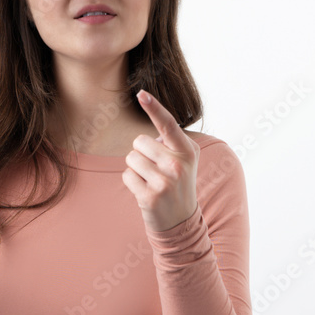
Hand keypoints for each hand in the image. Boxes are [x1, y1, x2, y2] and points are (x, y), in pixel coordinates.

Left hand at [122, 89, 200, 232]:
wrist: (181, 221)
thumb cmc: (178, 184)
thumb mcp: (184, 160)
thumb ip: (172, 141)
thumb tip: (152, 113)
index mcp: (188, 151)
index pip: (168, 124)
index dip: (154, 107)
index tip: (141, 93)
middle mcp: (178, 164)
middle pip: (139, 142)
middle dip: (141, 153)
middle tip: (155, 171)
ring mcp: (165, 181)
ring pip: (131, 158)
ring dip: (135, 169)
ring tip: (151, 181)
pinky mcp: (150, 196)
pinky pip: (127, 176)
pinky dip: (131, 182)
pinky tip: (145, 192)